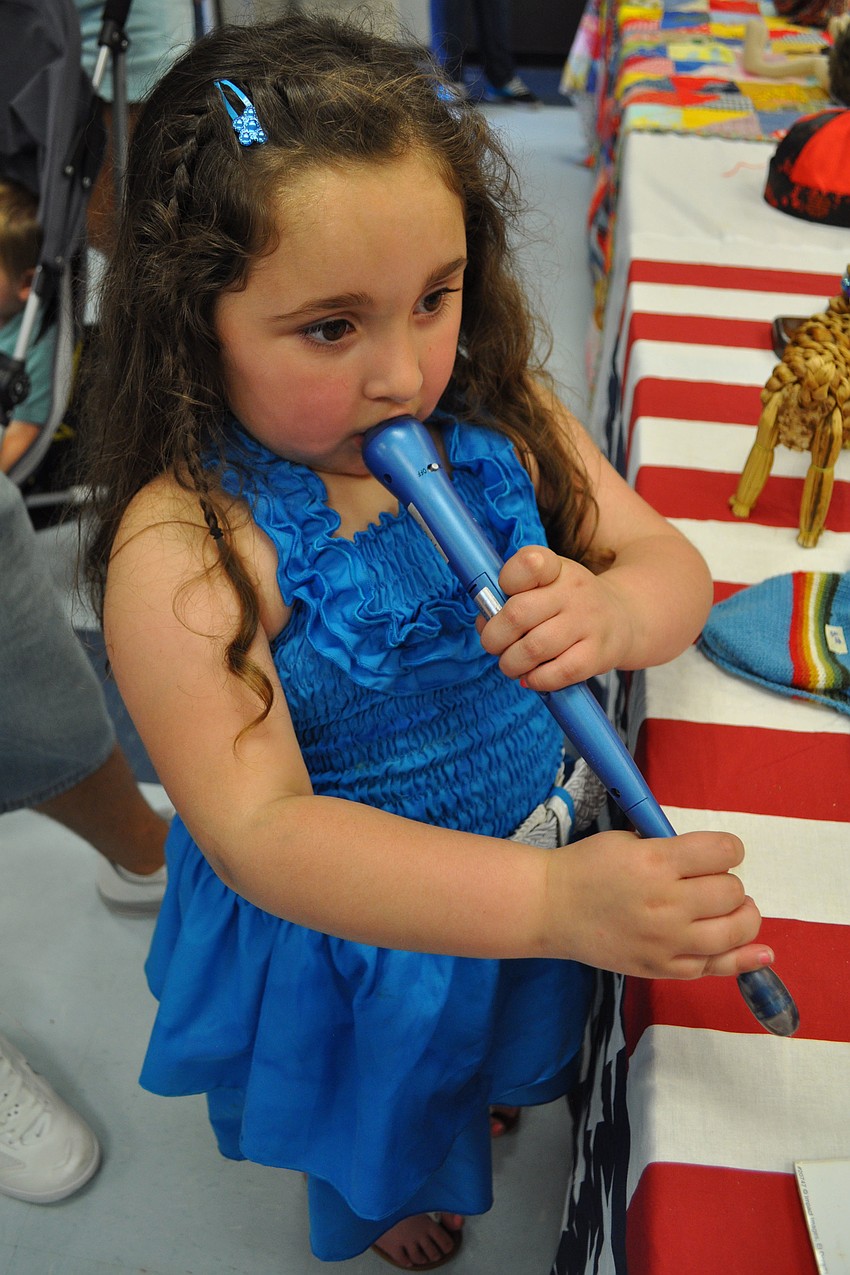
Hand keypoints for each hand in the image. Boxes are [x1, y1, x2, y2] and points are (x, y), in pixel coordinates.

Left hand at [477, 545, 631, 689]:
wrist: (624, 618)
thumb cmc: (568, 604)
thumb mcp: (545, 585)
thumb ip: (510, 598)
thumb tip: (485, 623)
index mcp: (556, 568)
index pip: (527, 564)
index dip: (505, 582)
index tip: (504, 596)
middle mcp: (573, 591)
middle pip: (517, 614)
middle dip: (494, 637)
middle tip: (494, 646)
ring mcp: (587, 623)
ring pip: (533, 648)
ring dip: (511, 663)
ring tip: (511, 665)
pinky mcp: (597, 654)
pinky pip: (558, 673)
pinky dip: (536, 680)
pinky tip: (532, 677)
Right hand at [545, 829, 771, 979]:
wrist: (552, 907)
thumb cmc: (589, 866)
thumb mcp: (630, 841)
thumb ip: (674, 850)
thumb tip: (718, 861)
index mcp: (656, 861)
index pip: (723, 852)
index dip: (729, 849)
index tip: (721, 853)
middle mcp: (667, 902)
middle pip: (732, 892)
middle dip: (727, 882)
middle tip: (708, 883)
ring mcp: (666, 940)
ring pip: (734, 930)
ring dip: (742, 917)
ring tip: (730, 911)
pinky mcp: (662, 967)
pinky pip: (716, 966)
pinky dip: (740, 957)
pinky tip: (758, 952)